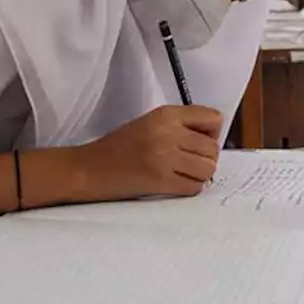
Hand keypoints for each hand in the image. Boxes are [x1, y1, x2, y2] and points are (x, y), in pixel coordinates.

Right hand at [73, 105, 222, 200]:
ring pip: (208, 169)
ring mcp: (165, 157)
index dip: (213, 133)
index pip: (213, 118)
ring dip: (200, 175)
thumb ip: (180, 126)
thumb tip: (212, 139)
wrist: (89, 169)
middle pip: (213, 148)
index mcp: (166, 115)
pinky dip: (190, 188)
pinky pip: (194, 187)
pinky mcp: (161, 180)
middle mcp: (168, 133)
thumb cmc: (119, 147)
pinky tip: (175, 183)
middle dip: (206, 159)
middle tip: (190, 163)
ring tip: (183, 174)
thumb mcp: (151, 123)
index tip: (201, 142)